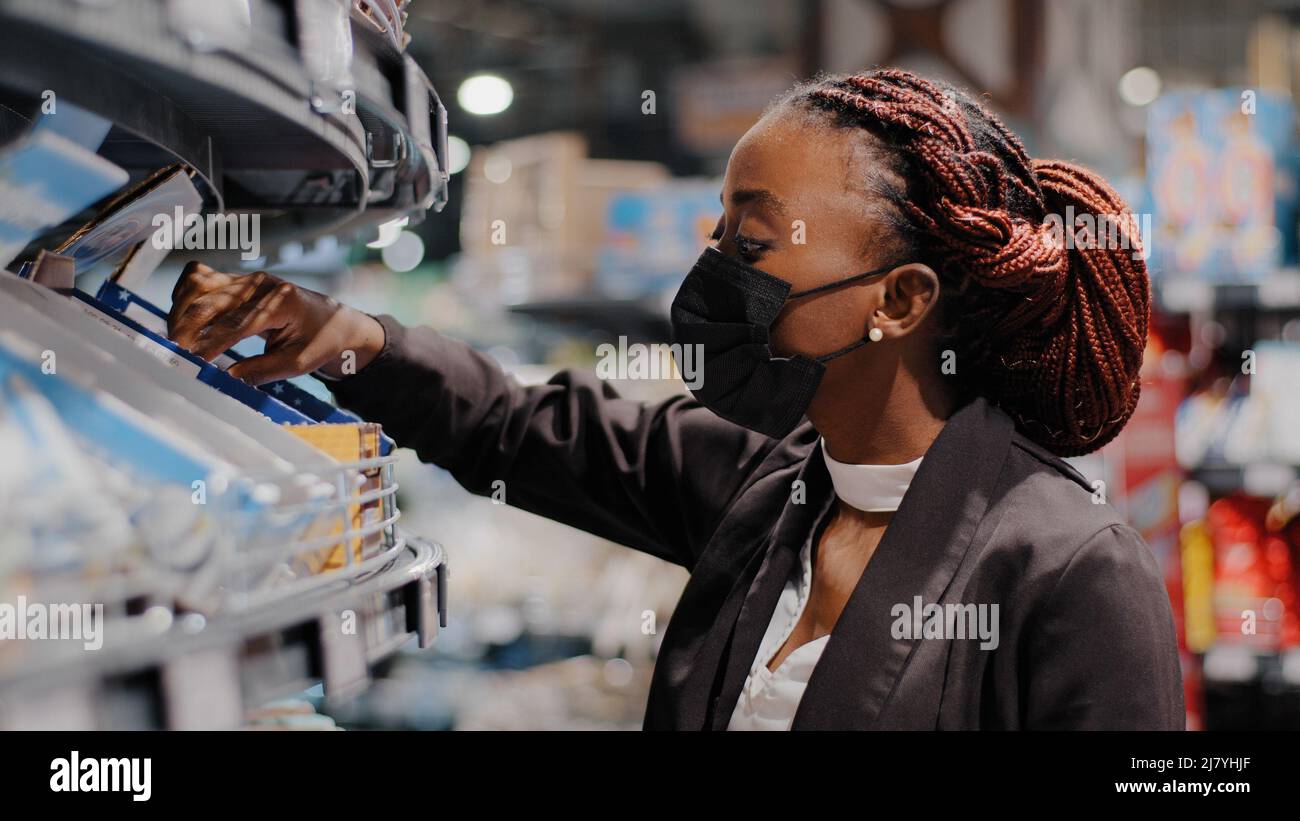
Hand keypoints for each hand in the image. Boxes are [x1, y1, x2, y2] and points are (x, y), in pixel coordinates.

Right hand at [166, 262, 385, 384]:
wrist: (333, 320)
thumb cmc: (318, 341)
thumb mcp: (297, 364)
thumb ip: (261, 371)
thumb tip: (223, 379)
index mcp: (280, 303)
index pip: (235, 324)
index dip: (209, 344)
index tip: (189, 362)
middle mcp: (259, 284)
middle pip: (210, 301)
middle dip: (186, 329)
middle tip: (174, 355)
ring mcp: (246, 279)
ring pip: (199, 284)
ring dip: (180, 311)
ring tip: (176, 341)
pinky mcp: (236, 280)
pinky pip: (199, 279)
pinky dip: (184, 296)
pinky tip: (183, 319)